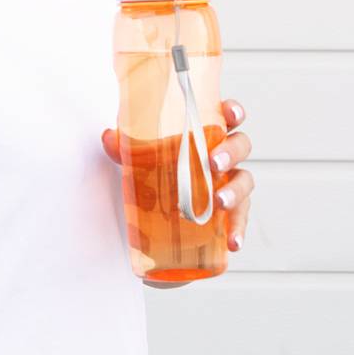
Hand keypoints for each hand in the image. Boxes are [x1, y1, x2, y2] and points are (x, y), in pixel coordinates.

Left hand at [101, 98, 252, 283]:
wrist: (156, 211)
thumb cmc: (157, 168)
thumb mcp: (139, 155)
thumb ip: (124, 146)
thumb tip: (108, 136)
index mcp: (207, 132)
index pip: (229, 115)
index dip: (234, 112)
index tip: (231, 115)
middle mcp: (223, 155)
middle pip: (240, 146)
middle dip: (231, 152)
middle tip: (213, 163)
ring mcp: (229, 182)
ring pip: (245, 180)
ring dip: (236, 191)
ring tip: (220, 202)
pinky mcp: (229, 212)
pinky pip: (240, 218)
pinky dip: (239, 229)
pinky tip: (233, 242)